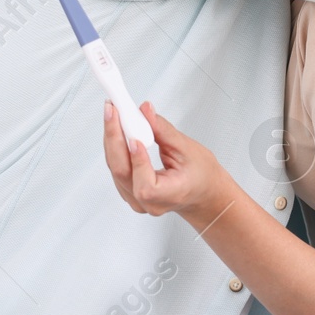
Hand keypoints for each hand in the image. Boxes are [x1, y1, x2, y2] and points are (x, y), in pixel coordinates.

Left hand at [103, 100, 237, 223]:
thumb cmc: (200, 174)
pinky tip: (116, 129)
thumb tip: (145, 111)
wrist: (202, 190)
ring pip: (115, 169)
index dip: (137, 161)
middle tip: (113, 110)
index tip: (135, 137)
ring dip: (111, 139)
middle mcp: (149, 203)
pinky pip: (115, 169)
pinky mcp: (129, 191)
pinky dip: (114, 147)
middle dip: (114, 137)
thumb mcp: (187, 149)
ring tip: (113, 114)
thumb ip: (162, 130)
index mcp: (169, 196)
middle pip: (122, 172)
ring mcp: (136, 200)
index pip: (145, 186)